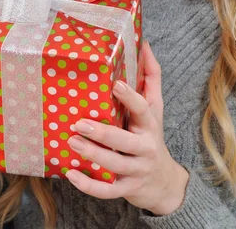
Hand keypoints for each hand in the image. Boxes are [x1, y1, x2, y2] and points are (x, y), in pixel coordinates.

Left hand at [65, 40, 189, 215]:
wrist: (165, 182)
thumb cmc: (152, 135)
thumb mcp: (155, 107)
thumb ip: (151, 76)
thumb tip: (144, 44)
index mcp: (149, 124)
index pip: (142, 108)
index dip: (130, 98)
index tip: (115, 85)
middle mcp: (145, 147)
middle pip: (124, 141)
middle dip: (102, 133)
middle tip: (79, 123)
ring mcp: (136, 170)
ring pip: (114, 165)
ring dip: (92, 155)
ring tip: (72, 142)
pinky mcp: (127, 189)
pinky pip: (107, 190)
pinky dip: (88, 185)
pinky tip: (70, 173)